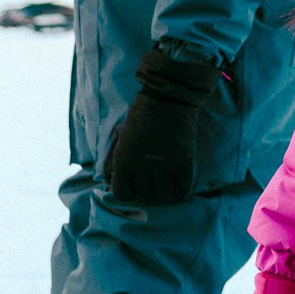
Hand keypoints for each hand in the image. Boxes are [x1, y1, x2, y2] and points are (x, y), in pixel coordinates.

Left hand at [106, 50, 221, 203]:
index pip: (123, 194)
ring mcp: (164, 165)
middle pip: (145, 195)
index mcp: (123, 158)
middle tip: (154, 174)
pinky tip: (178, 180)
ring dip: (164, 190)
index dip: (130, 191)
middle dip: (148, 187)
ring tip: (167, 177)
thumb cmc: (142, 114)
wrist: (169, 96)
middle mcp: (142, 165)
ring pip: (162, 196)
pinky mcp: (184, 163)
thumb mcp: (122, 137)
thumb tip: (110, 182)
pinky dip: (180, 191)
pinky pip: (181, 192)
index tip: (136, 183)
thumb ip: (116, 161)